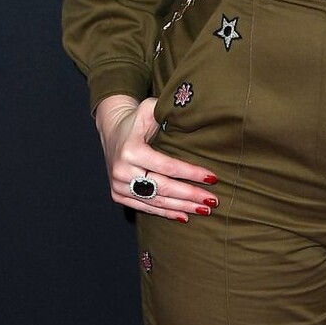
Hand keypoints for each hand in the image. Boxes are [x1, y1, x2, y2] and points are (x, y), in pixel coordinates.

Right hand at [95, 95, 220, 220]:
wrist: (112, 131)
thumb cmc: (137, 120)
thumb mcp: (149, 108)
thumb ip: (167, 110)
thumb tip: (192, 114)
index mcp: (131, 150)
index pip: (168, 166)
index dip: (191, 173)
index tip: (213, 178)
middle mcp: (122, 171)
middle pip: (163, 188)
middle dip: (191, 195)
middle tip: (213, 200)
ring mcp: (118, 185)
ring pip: (156, 201)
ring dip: (182, 207)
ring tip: (204, 210)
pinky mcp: (118, 195)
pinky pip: (145, 207)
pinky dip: (165, 213)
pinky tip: (184, 216)